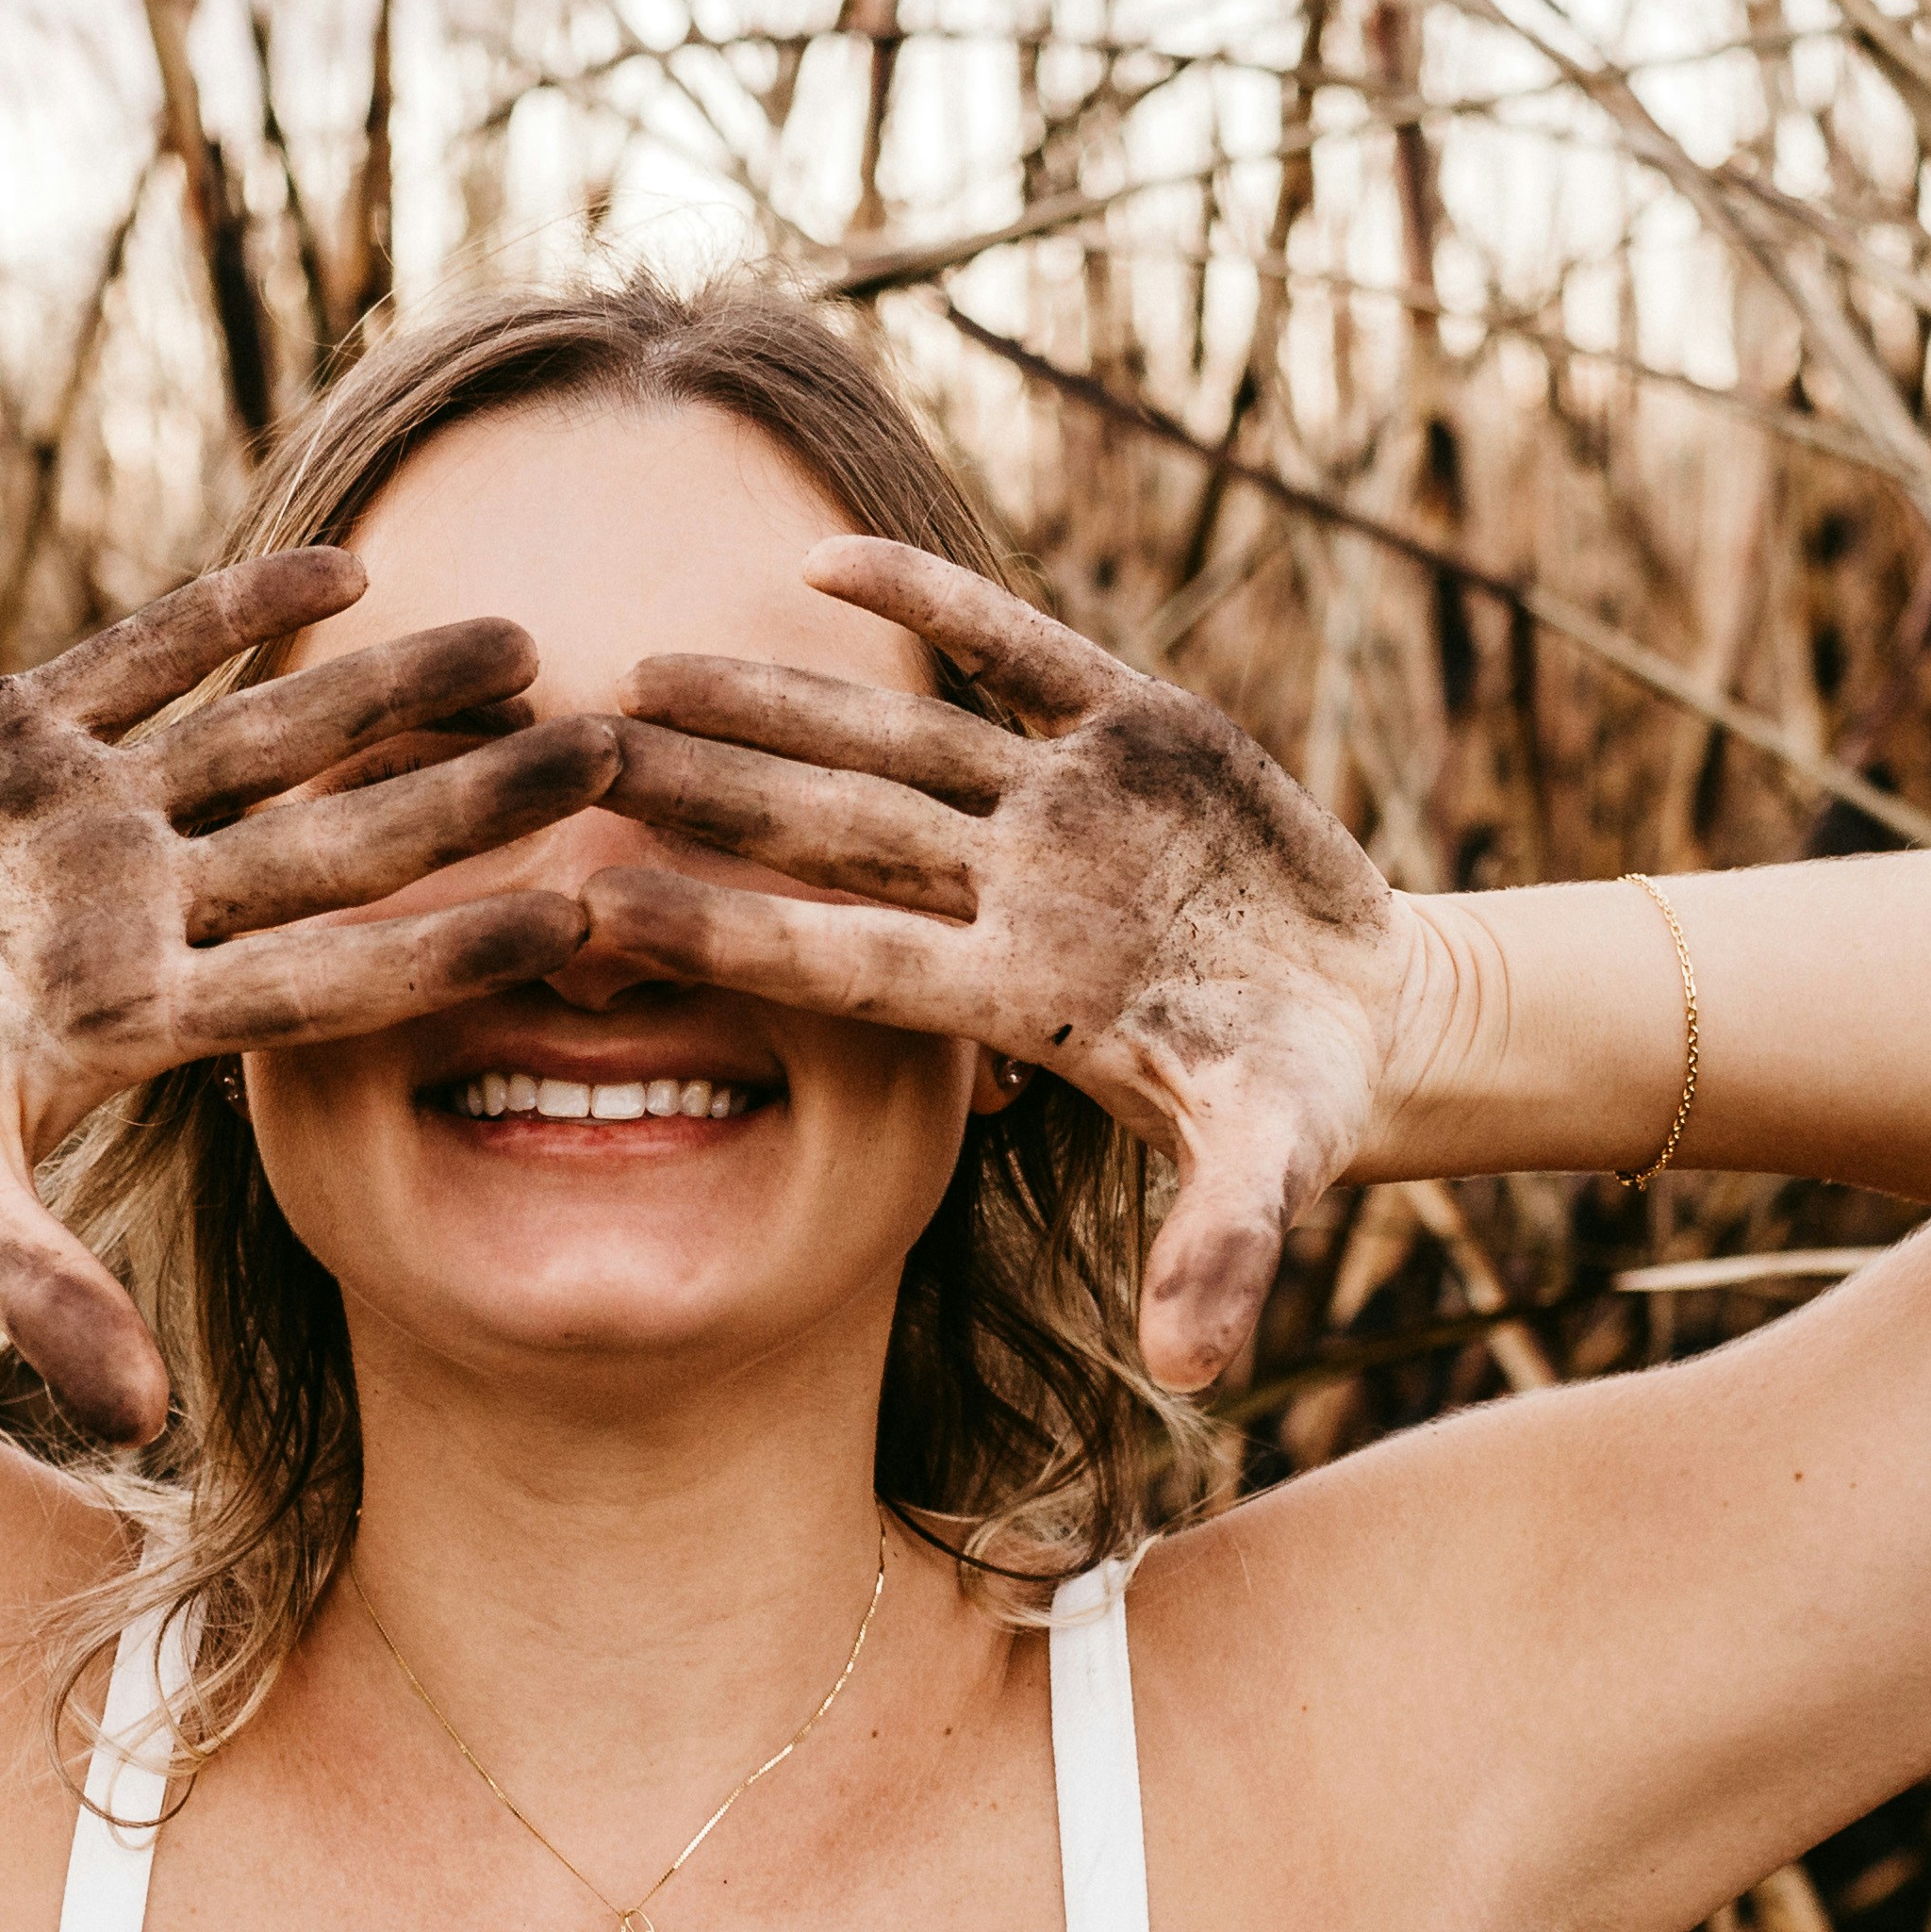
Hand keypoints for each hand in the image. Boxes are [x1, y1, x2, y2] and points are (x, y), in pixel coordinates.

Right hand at [0, 550, 613, 1438]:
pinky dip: (237, 609)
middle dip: (473, 798)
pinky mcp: (28, 729)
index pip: (335, 980)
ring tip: (522, 636)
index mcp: (154, 1018)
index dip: (454, 950)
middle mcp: (157, 907)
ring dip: (389, 686)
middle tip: (617, 749)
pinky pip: (151, 658)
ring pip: (273, 737)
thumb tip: (137, 1422)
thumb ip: (34, 1290)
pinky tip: (347, 561)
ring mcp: (102, 814)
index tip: (580, 925)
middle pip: (343, 843)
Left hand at [588, 538, 1401, 1391]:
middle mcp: (1011, 891)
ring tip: (636, 667)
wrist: (1367, 1009)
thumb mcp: (1275, 1161)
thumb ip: (1225, 1248)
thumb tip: (1192, 1371)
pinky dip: (933, 604)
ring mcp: (1061, 805)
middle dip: (701, 795)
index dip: (723, 932)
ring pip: (891, 740)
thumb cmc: (1298, 1095)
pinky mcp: (1132, 726)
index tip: (598, 909)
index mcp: (1015, 995)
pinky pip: (1014, 653)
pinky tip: (819, 560)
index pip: (839, 961)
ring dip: (769, 700)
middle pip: (828, 835)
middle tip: (562, 758)